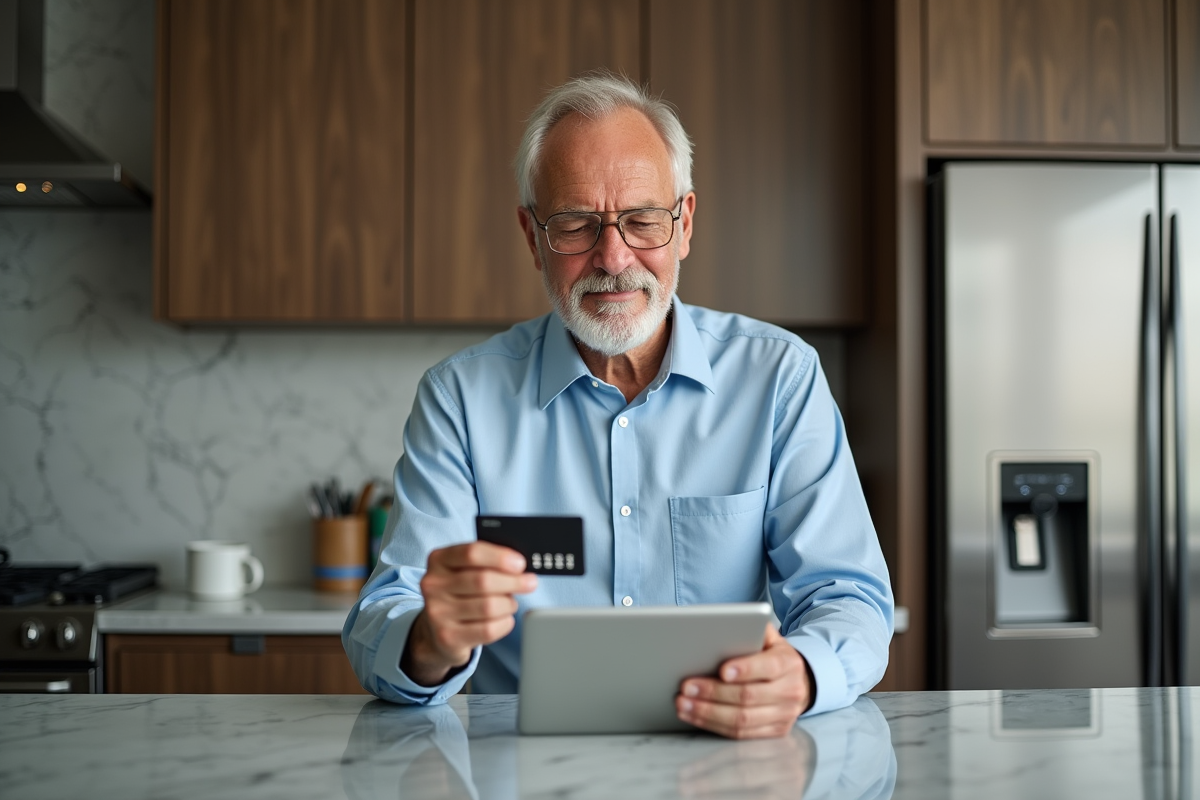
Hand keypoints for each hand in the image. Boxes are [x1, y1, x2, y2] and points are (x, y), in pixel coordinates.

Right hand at [401, 541, 536, 686]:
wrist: (437, 631)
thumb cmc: (460, 594)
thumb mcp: (465, 571)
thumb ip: (487, 563)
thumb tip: (519, 566)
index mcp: (438, 560)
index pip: (471, 553)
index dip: (500, 557)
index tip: (520, 564)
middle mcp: (433, 585)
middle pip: (483, 580)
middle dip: (513, 581)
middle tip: (530, 583)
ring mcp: (437, 612)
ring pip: (489, 606)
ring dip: (508, 604)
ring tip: (510, 603)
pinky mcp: (447, 637)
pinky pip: (488, 629)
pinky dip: (504, 623)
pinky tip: (504, 619)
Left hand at [675, 625, 813, 738]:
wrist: (798, 682)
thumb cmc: (772, 655)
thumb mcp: (769, 638)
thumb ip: (751, 629)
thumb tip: (721, 626)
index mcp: (789, 663)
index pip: (768, 667)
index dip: (745, 669)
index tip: (722, 670)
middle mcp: (790, 691)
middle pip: (748, 696)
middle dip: (714, 692)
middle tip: (687, 687)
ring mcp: (784, 715)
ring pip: (742, 719)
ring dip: (708, 713)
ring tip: (684, 703)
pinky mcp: (774, 732)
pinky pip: (740, 734)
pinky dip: (713, 725)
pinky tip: (694, 716)